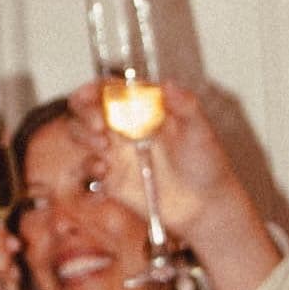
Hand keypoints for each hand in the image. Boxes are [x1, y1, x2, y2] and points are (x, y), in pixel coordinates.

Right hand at [62, 81, 247, 245]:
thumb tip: (168, 84)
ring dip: (84, 138)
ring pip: (82, 136)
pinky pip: (88, 172)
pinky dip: (90, 171)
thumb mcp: (200, 130)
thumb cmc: (206, 163)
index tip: (89, 94)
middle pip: (86, 109)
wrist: (205, 205)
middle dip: (85, 114)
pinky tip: (106, 176)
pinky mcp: (111, 180)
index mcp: (142, 108)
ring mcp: (115, 153)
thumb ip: (185, 105)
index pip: (109, 89)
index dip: (94, 88)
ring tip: (105, 151)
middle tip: (100, 127)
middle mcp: (124, 127)